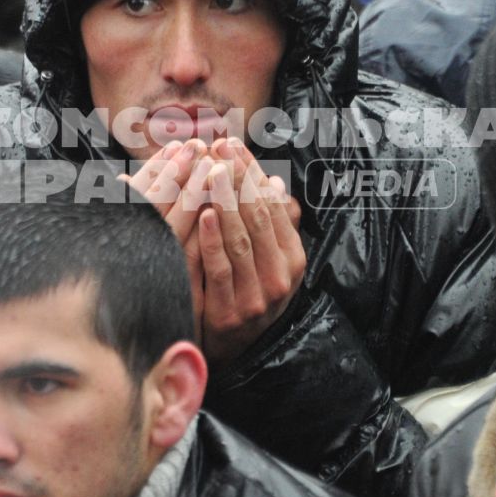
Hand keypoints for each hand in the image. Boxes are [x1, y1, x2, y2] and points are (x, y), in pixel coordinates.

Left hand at [189, 139, 306, 363]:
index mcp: (292, 258)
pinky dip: (212, 240)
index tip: (233, 147)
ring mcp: (257, 297)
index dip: (252, 174)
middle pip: (258, 218)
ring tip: (211, 170)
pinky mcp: (230, 313)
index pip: (272, 206)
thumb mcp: (267, 260)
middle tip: (220, 147)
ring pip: (241, 240)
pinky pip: (220, 269)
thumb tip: (275, 184)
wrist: (231, 350)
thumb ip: (271, 224)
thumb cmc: (247, 293)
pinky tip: (203, 214)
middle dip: (238, 179)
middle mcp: (280, 278)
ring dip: (224, 201)